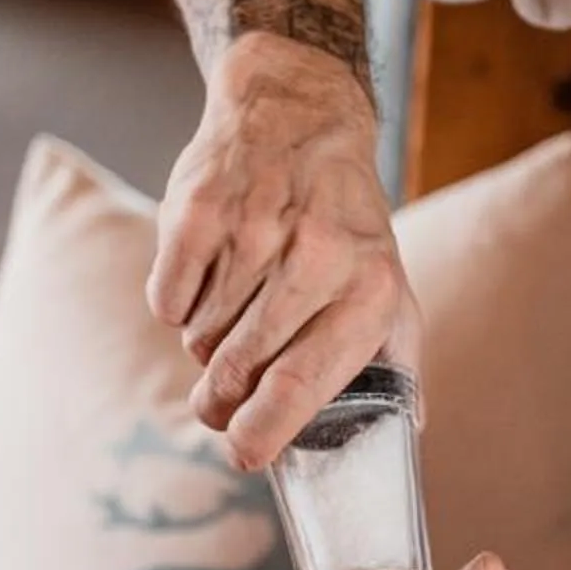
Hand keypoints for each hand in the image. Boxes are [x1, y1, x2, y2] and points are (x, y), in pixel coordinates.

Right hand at [151, 33, 411, 468]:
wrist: (298, 114)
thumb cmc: (346, 224)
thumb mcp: (389, 287)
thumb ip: (396, 364)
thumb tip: (404, 437)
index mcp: (367, 291)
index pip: (304, 382)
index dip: (265, 430)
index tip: (243, 454)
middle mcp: (315, 258)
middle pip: (241, 368)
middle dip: (220, 401)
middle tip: (217, 405)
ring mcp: (253, 230)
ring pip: (201, 337)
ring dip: (206, 344)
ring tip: (233, 311)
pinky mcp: (198, 209)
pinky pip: (166, 298)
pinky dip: (175, 304)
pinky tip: (206, 276)